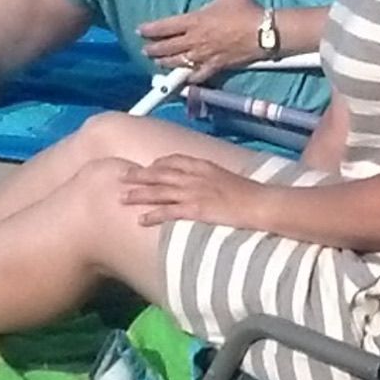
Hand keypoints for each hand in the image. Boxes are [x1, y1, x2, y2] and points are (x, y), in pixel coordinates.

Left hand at [122, 154, 262, 227]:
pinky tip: (140, 219)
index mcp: (202, 165)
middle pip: (160, 173)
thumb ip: (210, 176)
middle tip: (121, 176)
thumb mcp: (226, 177)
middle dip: (139, 175)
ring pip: (159, 191)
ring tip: (122, 197)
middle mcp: (194, 175)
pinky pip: (169, 211)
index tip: (147, 168)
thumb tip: (204, 182)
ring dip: (139, 193)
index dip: (157, 164)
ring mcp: (193, 192)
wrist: (258, 202)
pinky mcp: (195, 209)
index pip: (173, 160)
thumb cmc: (247, 192)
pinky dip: (153, 215)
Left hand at [137, 0, 263, 81]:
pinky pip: (198, 75)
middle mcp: (195, 40)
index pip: (166, 26)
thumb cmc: (245, 10)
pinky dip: (188, 77)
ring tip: (157, 62)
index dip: (151, 29)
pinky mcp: (215, 66)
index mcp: (195, 21)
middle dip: (154, 48)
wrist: (262, 32)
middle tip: (144, 49)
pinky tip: (183, 78)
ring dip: (165, 62)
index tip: (140, 30)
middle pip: (168, 47)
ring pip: (178, 62)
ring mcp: (204, 55)